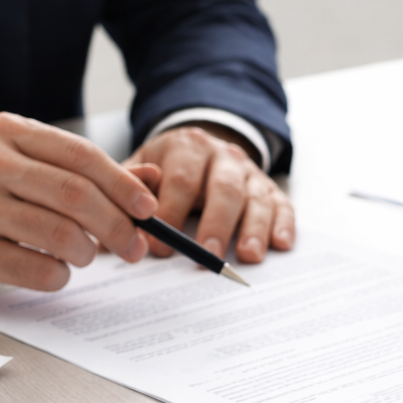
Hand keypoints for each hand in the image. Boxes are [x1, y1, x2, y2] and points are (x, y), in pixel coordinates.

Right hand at [0, 112, 157, 294]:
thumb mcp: (19, 163)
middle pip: (76, 196)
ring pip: (60, 233)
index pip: (82, 156)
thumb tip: (149, 180)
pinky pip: (35, 268)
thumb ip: (80, 170)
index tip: (147, 209)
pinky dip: (57, 275)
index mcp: (7, 133)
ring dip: (86, 252)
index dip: (123, 186)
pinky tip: (54, 271)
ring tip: (84, 256)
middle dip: (116, 226)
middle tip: (132, 247)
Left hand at [128, 123, 294, 262]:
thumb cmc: (166, 170)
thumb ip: (129, 190)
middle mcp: (223, 156)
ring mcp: (249, 173)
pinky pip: (281, 205)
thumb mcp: (142, 170)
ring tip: (248, 255)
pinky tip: (280, 244)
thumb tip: (119, 218)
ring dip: (253, 229)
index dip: (170, 214)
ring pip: (256, 198)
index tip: (160, 245)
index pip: (180, 180)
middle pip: (223, 189)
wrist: (199, 150)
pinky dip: (283, 225)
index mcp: (187, 147)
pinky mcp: (269, 189)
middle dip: (215, 224)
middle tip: (207, 253)